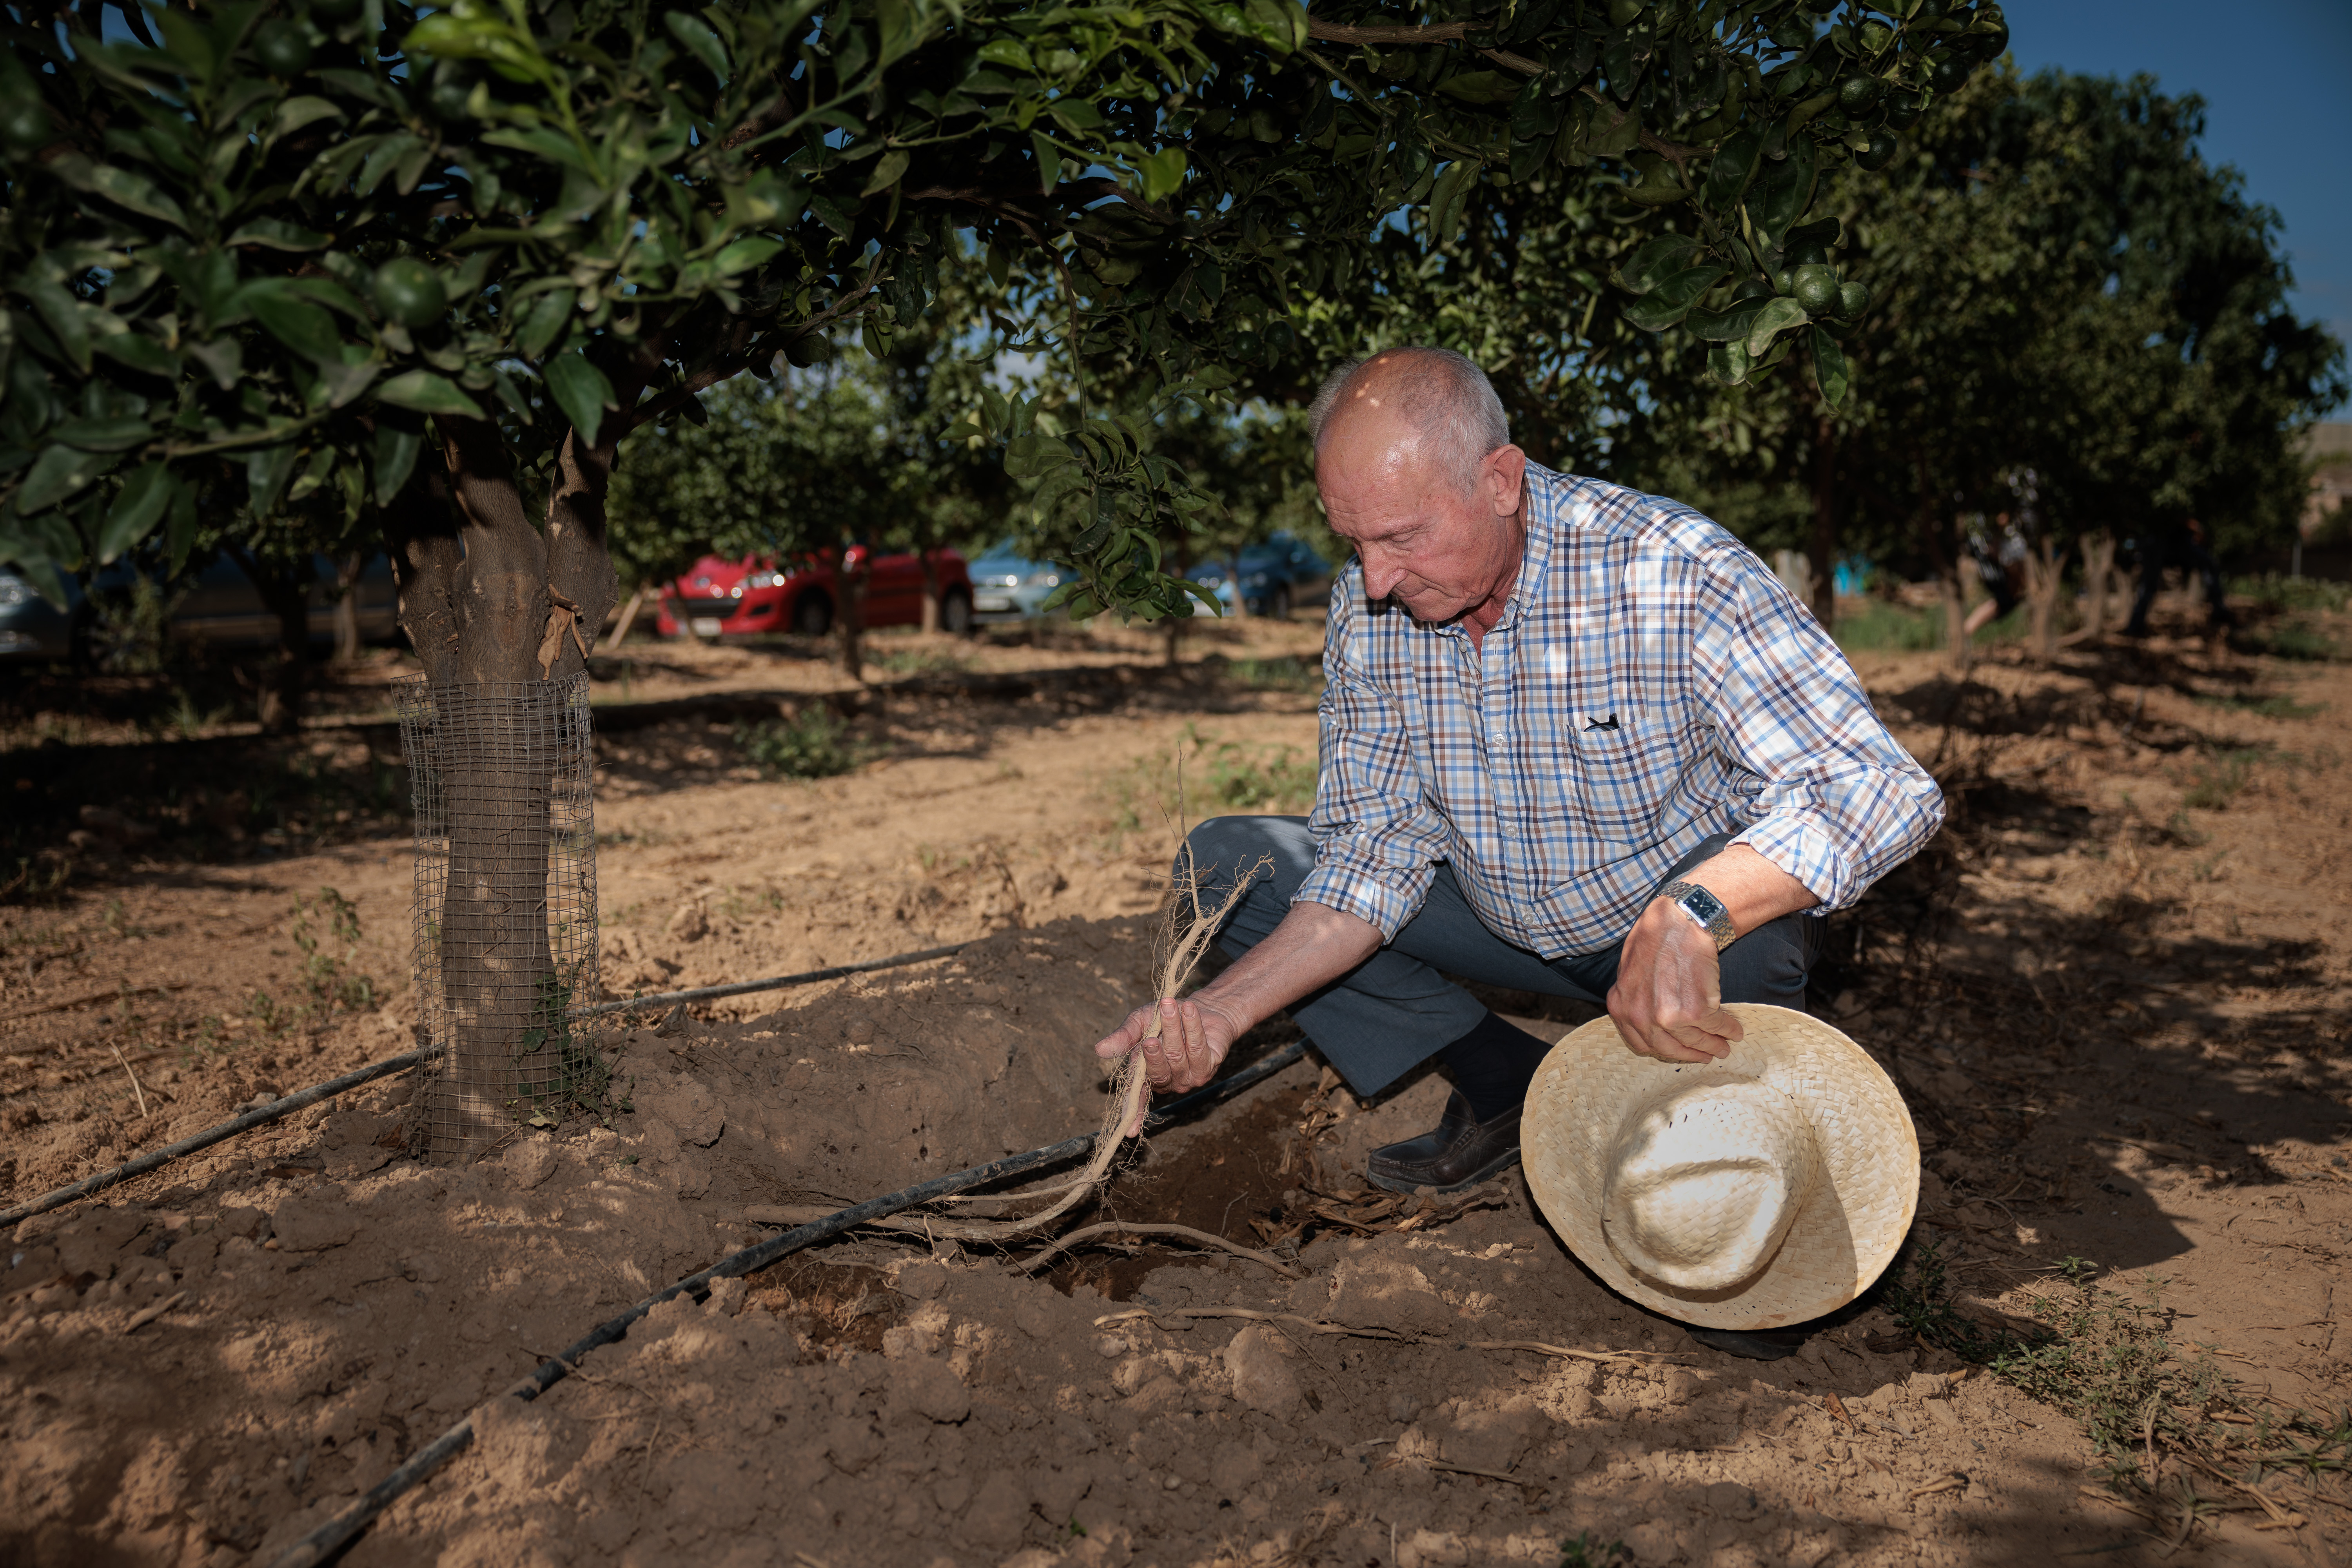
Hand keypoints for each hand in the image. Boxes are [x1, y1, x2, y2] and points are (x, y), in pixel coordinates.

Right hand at [1090, 995, 1244, 1133]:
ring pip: (1177, 1058)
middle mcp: (1168, 1081)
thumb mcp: (1139, 1023)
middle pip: (1157, 1072)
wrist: (1203, 1007)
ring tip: (1171, 1005)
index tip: (1128, 1130)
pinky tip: (1191, 1010)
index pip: (1136, 1096)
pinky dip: (1193, 1027)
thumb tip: (1099, 1050)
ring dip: (1173, 1029)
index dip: (1132, 1113)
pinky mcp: (1208, 1067)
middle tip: (1151, 1034)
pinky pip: (1198, 1049)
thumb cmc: (1165, 1018)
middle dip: (1154, 1052)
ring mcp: (1189, 1077)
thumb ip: (1122, 1038)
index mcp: (1146, 1074)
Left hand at [1606, 899, 1743, 1063]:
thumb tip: (1649, 1021)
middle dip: (1692, 1053)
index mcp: (1621, 1008)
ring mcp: (1668, 1017)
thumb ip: (1636, 998)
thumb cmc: (1655, 938)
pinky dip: (1728, 1030)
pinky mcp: (1696, 1011)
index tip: (1680, 1051)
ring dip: (1713, 1045)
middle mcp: (1641, 1017)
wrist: (1679, 921)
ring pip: (1696, 1039)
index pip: (1643, 1043)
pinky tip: (1735, 1030)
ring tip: (1724, 1047)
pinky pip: (1716, 1026)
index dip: (1666, 1050)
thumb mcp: (1629, 971)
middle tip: (1708, 1055)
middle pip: (1670, 1047)